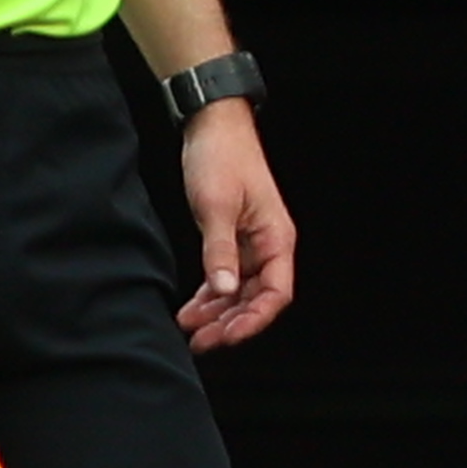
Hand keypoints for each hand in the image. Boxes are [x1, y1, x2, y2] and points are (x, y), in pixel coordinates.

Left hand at [176, 100, 293, 349]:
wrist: (212, 126)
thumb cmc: (222, 159)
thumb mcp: (216, 207)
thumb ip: (219, 252)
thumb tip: (224, 292)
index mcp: (276, 239)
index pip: (275, 293)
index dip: (255, 319)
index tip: (229, 336)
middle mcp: (267, 246)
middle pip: (256, 298)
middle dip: (231, 322)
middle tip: (202, 341)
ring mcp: (249, 244)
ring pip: (238, 291)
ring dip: (218, 313)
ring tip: (191, 330)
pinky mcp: (231, 239)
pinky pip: (224, 277)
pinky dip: (209, 295)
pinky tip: (191, 309)